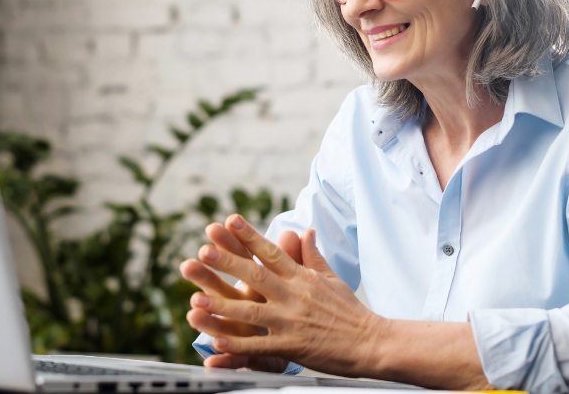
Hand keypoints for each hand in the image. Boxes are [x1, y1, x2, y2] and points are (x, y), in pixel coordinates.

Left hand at [185, 215, 384, 377]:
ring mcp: (292, 322)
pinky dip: (238, 345)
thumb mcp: (331, 278)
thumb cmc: (351, 311)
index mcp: (302, 278)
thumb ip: (312, 256)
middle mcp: (294, 296)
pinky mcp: (292, 347)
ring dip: (223, 306)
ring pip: (252, 312)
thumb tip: (304, 231)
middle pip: (256, 276)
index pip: (272, 252)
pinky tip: (217, 342)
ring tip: (197, 300)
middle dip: (228, 263)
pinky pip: (260, 346)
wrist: (372, 343)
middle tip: (204, 251)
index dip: (249, 236)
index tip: (230, 221)